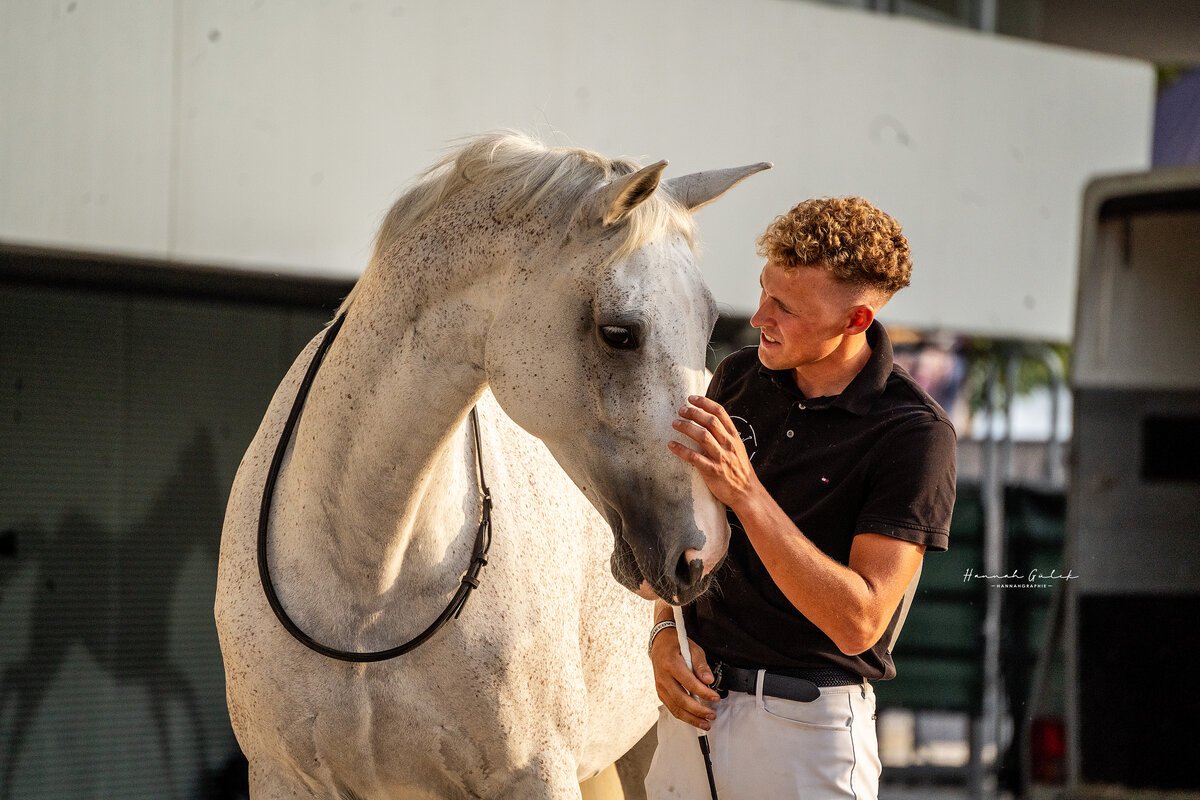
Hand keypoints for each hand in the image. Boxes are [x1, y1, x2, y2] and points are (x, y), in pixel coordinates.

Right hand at [650, 629, 719, 729]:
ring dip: (691, 718)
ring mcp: (660, 687)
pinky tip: (694, 719)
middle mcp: (663, 678)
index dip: (703, 693)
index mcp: (671, 664)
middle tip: (711, 715)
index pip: (689, 683)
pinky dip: (683, 716)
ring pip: (675, 708)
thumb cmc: (677, 644)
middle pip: (681, 700)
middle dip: (698, 710)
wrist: (659, 643)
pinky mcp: (660, 693)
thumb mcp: (692, 648)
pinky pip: (671, 708)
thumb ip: (701, 665)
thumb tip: (709, 681)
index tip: (715, 698)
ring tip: (705, 723)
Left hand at [668, 395, 760, 510]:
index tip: (692, 398)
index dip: (705, 403)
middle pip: (710, 421)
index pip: (720, 413)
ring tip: (675, 423)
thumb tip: (709, 421)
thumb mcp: (737, 448)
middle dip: (693, 413)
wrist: (747, 493)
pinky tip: (672, 445)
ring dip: (686, 427)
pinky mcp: (713, 471)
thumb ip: (725, 435)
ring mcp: (721, 457)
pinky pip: (694, 458)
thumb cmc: (739, 470)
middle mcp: (728, 444)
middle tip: (681, 410)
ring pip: (702, 436)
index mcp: (734, 437)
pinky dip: (681, 450)